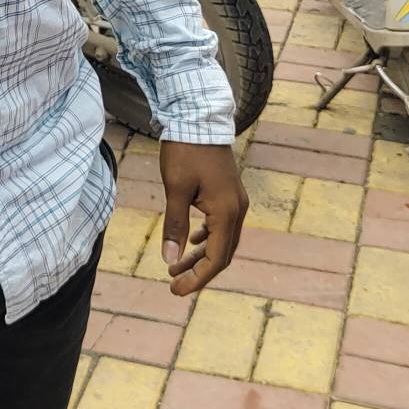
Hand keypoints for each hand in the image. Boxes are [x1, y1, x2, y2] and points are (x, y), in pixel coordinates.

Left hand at [159, 143, 247, 298]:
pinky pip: (222, 225)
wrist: (199, 118)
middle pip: (222, 254)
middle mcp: (237, 210)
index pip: (216, 259)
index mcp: (226, 212)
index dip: (196, 279)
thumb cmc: (185, 151)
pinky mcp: (230, 193)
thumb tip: (170, 260)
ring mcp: (236, 201)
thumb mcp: (175, 189)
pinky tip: (193, 241)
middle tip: (174, 284)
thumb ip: (175, 226)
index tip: (175, 289)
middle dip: (199, 272)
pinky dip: (207, 238)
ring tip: (177, 267)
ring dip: (202, 256)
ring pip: (223, 241)